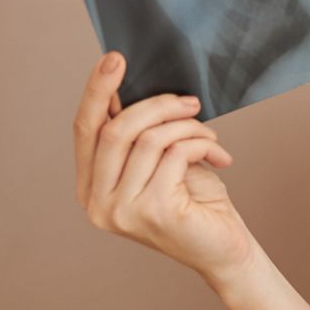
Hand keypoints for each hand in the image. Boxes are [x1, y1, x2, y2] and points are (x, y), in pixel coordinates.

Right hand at [72, 52, 257, 283]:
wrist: (225, 250)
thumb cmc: (195, 204)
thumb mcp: (160, 162)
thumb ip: (139, 134)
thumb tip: (135, 86)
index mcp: (91, 188)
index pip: (84, 129)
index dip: (97, 91)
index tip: (115, 59)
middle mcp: (98, 203)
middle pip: (116, 129)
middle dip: (156, 104)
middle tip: (189, 100)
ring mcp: (123, 210)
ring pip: (149, 138)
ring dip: (187, 126)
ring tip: (209, 133)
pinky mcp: (155, 211)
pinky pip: (176, 153)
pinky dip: (202, 144)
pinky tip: (219, 155)